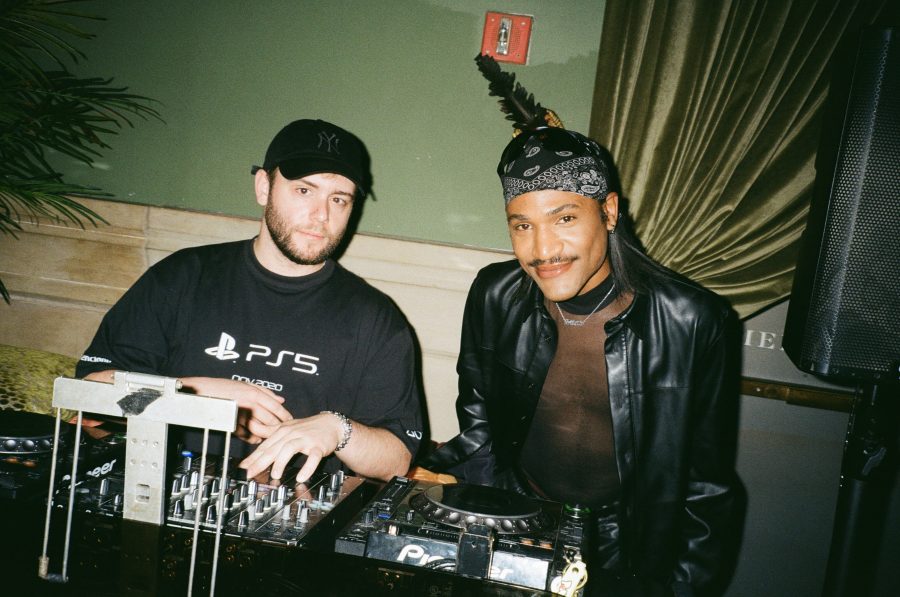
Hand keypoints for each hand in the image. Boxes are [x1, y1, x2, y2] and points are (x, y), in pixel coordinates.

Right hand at [178, 377, 292, 441]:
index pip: (276, 408)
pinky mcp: (232, 426)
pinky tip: (257, 438)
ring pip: (261, 430)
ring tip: (272, 436)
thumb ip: (266, 392)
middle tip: (284, 431)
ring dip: (267, 434)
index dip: (285, 416)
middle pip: (271, 421)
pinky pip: (247, 436)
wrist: (203, 393)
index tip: (291, 421)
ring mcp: (241, 417)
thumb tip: (281, 400)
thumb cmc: (224, 387)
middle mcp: (250, 405)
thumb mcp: (247, 384)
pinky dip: (254, 439)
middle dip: (279, 427)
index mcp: (255, 394)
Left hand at [239, 413, 342, 482]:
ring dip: (281, 462)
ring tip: (275, 475)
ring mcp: (305, 439)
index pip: (264, 446)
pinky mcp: (318, 446)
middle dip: (260, 462)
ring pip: (290, 449)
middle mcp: (291, 434)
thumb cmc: (307, 428)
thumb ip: (269, 432)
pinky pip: (312, 457)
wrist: (331, 424)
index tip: (243, 468)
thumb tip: (252, 434)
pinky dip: (307, 467)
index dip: (252, 458)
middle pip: (273, 448)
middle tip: (250, 474)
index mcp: (282, 431)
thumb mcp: (286, 427)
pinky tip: (302, 476)